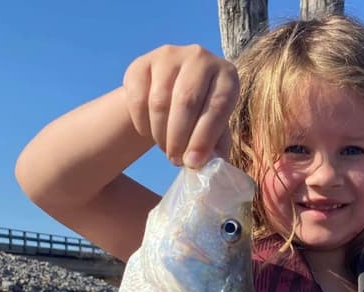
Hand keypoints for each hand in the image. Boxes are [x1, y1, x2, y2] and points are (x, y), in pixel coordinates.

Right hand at [122, 44, 238, 167]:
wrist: (168, 92)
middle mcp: (200, 57)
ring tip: (165, 148)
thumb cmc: (198, 115)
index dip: (205, 137)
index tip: (193, 163)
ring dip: (160, 134)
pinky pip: (137, 99)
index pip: (218, 104)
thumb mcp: (213, 128)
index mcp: (226, 74)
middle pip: (187, 101)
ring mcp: (169, 56)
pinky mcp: (141, 63)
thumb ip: (215, 146)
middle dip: (179, 138)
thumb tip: (210, 164)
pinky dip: (142, 123)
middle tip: (175, 160)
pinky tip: (149, 132)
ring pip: (159, 102)